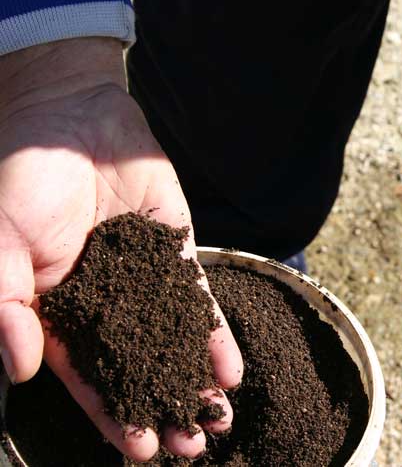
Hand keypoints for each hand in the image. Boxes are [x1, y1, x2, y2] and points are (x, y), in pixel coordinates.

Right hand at [0, 38, 242, 460]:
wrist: (72, 117)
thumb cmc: (25, 179)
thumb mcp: (2, 245)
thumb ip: (6, 306)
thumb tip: (22, 371)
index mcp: (57, 311)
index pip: (86, 378)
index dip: (110, 415)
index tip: (136, 451)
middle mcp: (105, 305)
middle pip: (135, 369)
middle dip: (159, 408)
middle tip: (188, 449)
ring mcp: (143, 282)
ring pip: (170, 343)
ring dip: (191, 382)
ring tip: (216, 421)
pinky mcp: (175, 254)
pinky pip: (197, 301)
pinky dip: (213, 335)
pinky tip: (230, 370)